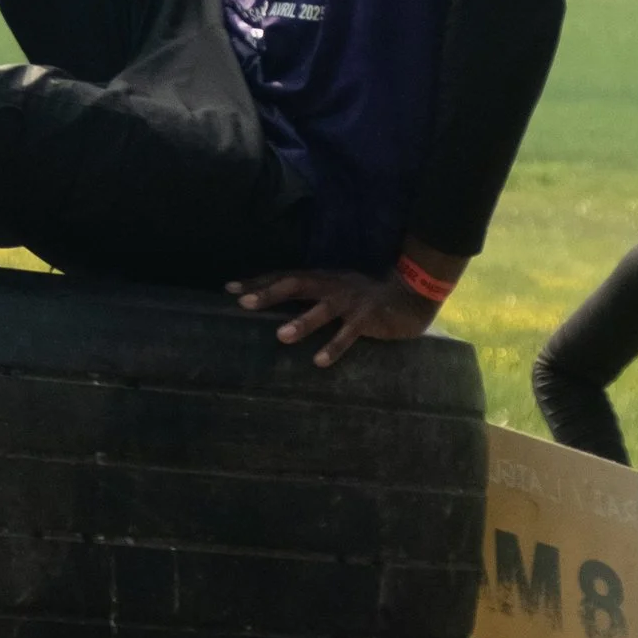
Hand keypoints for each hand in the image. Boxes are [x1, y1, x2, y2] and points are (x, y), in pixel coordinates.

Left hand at [226, 266, 437, 368]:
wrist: (408, 295)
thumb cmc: (363, 298)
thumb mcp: (334, 291)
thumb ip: (309, 298)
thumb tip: (275, 312)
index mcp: (321, 278)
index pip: (283, 276)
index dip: (257, 281)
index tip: (229, 288)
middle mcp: (331, 285)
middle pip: (296, 284)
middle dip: (269, 293)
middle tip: (244, 303)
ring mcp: (349, 301)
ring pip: (322, 309)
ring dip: (302, 322)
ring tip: (281, 336)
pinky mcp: (367, 318)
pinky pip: (348, 334)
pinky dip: (334, 347)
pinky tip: (319, 361)